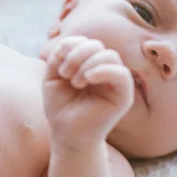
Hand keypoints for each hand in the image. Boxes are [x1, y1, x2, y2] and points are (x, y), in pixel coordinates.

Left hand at [43, 36, 133, 150]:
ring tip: (75, 81)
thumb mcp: (53, 77)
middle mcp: (104, 70)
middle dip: (77, 54)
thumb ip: (59, 57)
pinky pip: (122, 73)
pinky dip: (102, 70)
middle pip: (97, 46)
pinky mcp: (123, 96)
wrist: (66, 134)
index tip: (57, 62)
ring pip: (110, 56)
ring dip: (87, 63)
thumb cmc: (60, 106)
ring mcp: (115, 82)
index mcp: (88, 64)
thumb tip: (69, 45)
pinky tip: (87, 79)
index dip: (70, 45)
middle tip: (65, 73)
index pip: (85, 42)